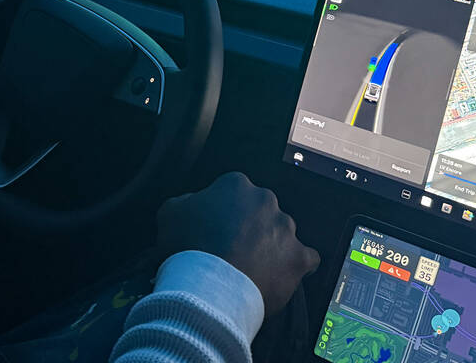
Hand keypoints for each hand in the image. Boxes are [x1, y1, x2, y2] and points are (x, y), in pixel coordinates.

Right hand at [156, 171, 319, 315]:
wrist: (208, 289)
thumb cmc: (187, 250)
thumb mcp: (169, 213)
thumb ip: (186, 201)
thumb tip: (194, 203)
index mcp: (236, 185)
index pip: (233, 193)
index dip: (222, 213)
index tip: (215, 229)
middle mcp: (265, 201)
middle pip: (259, 212)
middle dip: (248, 228)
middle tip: (231, 250)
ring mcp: (285, 229)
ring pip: (281, 234)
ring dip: (269, 247)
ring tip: (250, 268)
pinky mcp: (299, 258)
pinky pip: (306, 258)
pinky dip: (295, 266)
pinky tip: (279, 275)